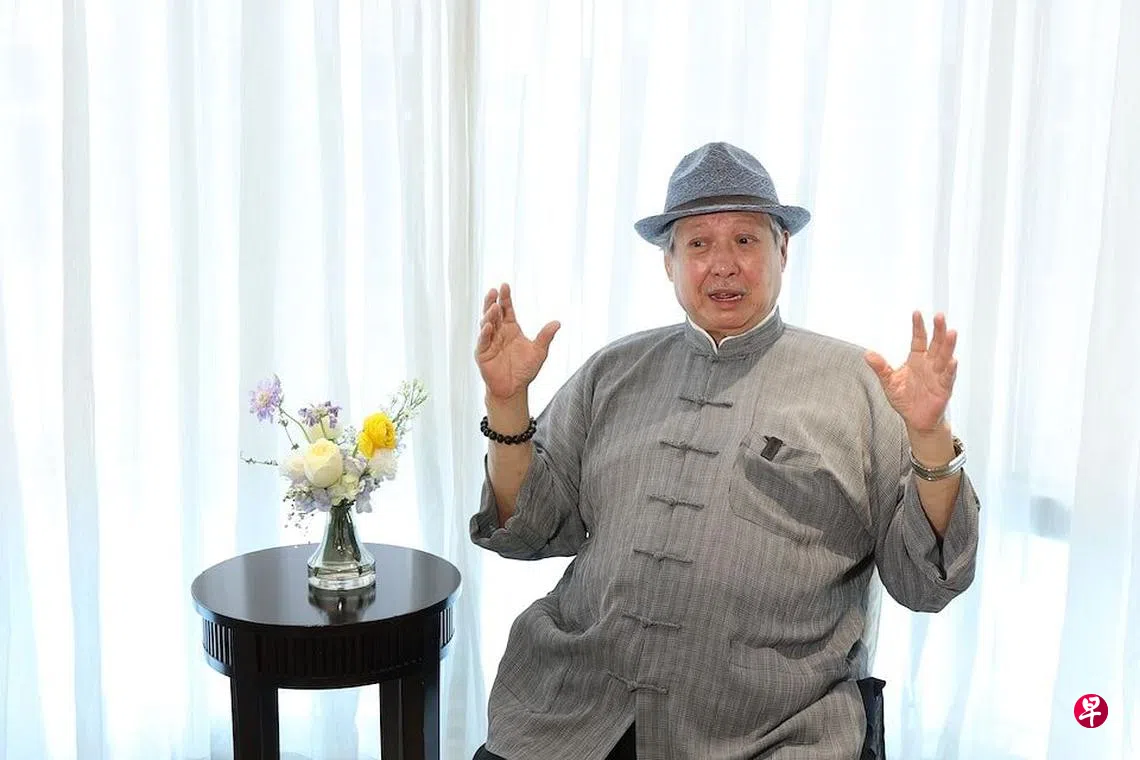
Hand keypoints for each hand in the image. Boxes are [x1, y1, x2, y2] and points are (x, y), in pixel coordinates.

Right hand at [475, 283, 560, 401]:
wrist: (514, 389)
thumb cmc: (525, 370)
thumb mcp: (539, 352)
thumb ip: (545, 337)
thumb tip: (557, 323)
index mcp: (511, 328)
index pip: (507, 309)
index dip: (505, 298)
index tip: (505, 285)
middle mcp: (498, 332)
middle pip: (494, 313)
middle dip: (493, 301)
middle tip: (494, 290)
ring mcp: (489, 342)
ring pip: (486, 324)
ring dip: (489, 315)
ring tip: (493, 307)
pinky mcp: (483, 353)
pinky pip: (483, 341)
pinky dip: (485, 333)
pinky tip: (488, 326)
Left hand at [864, 311, 958, 434]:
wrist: (916, 420)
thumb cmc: (905, 399)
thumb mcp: (889, 382)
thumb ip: (880, 368)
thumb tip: (867, 354)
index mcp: (917, 359)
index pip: (919, 339)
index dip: (918, 327)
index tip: (916, 313)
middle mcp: (929, 364)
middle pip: (936, 344)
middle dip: (938, 330)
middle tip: (939, 316)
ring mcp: (938, 375)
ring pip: (945, 357)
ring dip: (948, 345)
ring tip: (951, 332)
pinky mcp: (944, 389)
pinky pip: (947, 377)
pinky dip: (950, 369)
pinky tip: (952, 361)